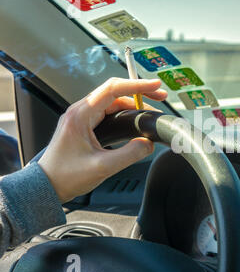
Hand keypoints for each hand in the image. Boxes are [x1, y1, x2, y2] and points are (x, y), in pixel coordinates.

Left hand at [38, 78, 166, 202]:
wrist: (46, 186)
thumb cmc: (65, 176)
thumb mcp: (102, 167)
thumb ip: (129, 155)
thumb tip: (148, 143)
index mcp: (81, 115)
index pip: (113, 89)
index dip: (137, 86)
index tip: (155, 86)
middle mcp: (80, 111)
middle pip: (115, 92)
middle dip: (139, 92)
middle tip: (159, 96)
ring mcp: (82, 117)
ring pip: (113, 102)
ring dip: (133, 103)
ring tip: (151, 111)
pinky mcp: (85, 125)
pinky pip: (109, 112)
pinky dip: (125, 112)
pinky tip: (136, 119)